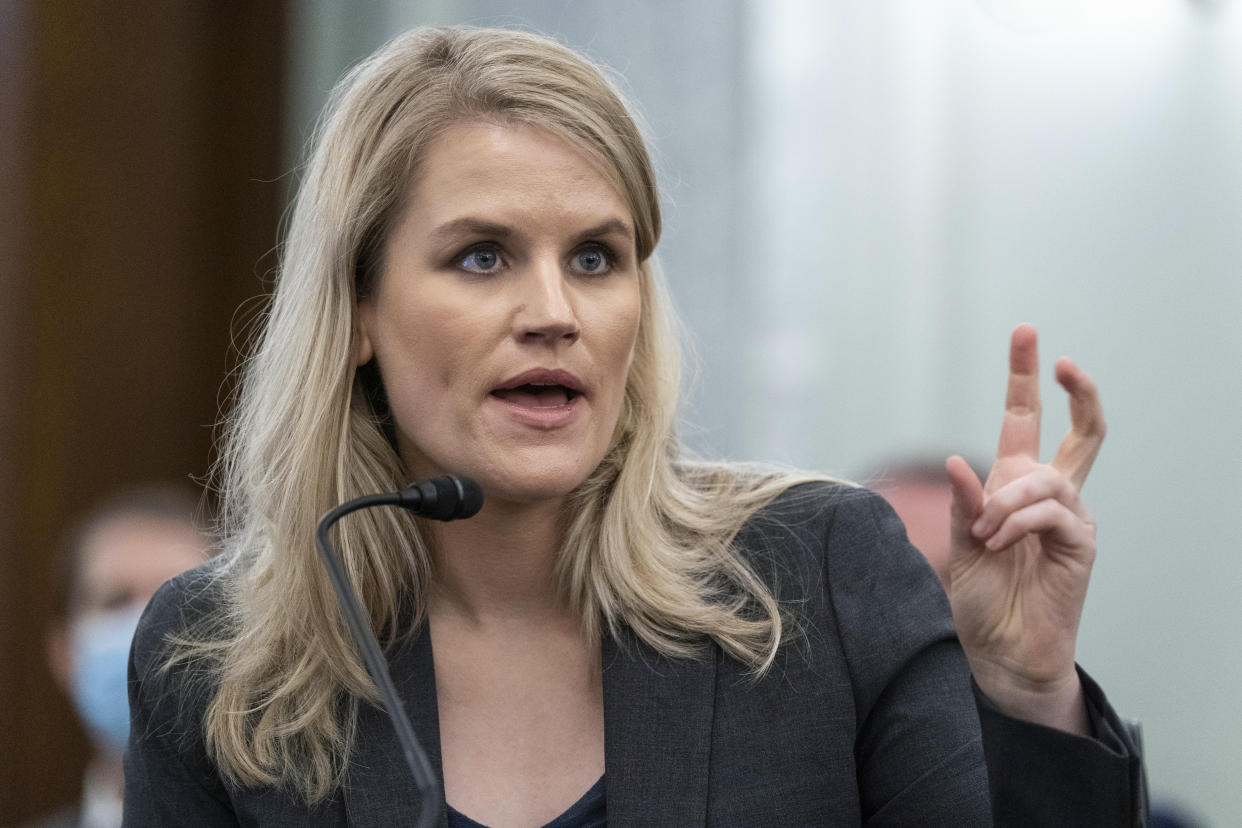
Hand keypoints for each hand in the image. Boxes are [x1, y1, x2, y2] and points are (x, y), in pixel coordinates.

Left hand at [946, 324, 1105, 733]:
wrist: (1000, 651)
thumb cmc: (979, 598)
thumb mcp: (957, 543)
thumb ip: (961, 503)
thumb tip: (958, 460)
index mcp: (1014, 485)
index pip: (1024, 420)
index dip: (1024, 378)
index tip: (1027, 332)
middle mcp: (1048, 495)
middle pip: (1080, 431)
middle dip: (1076, 390)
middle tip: (1060, 360)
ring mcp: (1070, 518)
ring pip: (1048, 479)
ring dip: (1007, 501)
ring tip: (983, 534)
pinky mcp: (1081, 545)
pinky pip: (1053, 514)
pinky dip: (1018, 522)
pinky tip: (998, 541)